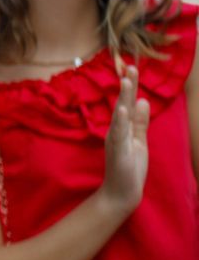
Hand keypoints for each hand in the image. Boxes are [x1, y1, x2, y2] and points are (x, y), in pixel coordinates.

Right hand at [99, 68, 149, 214]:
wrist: (122, 192)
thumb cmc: (129, 168)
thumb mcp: (138, 141)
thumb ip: (139, 122)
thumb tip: (142, 101)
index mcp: (123, 128)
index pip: (127, 103)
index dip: (131, 87)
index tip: (132, 69)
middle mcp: (117, 131)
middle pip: (122, 104)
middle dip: (127, 86)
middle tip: (130, 67)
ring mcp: (116, 140)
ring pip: (119, 116)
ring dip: (122, 98)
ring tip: (126, 82)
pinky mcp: (118, 151)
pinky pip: (119, 134)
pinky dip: (120, 121)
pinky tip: (122, 110)